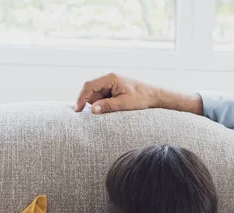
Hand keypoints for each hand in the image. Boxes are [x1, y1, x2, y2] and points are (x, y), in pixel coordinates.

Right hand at [74, 73, 202, 114]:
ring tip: (114, 109)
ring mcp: (111, 83)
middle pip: (91, 91)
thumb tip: (93, 110)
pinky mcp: (114, 89)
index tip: (78, 110)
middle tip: (101, 113)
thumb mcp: (124, 104)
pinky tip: (114, 108)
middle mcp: (109, 78)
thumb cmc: (142, 98)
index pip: (89, 86)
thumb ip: (108, 106)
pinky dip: (105, 104)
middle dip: (93, 103)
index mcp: (110, 78)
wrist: (155, 96)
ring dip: (100, 104)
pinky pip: (103, 97)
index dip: (81, 97)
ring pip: (97, 95)